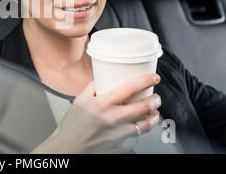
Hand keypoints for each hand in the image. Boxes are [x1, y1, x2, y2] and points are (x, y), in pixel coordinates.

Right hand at [31, 73, 161, 152]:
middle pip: (144, 107)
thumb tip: (101, 78)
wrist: (69, 148)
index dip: (145, 81)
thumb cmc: (72, 126)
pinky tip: (137, 128)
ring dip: (153, 117)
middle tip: (156, 97)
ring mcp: (119, 134)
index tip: (153, 77)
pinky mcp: (121, 146)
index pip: (129, 88)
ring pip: (146, 124)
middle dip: (155, 100)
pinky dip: (139, 132)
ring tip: (154, 112)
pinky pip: (136, 138)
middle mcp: (113, 119)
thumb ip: (91, 88)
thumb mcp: (79, 101)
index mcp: (102, 104)